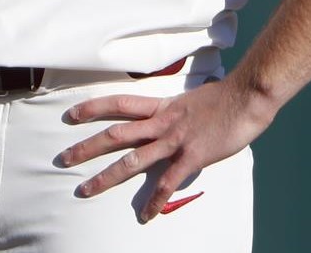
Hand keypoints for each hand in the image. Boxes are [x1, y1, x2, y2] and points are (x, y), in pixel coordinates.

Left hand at [56, 77, 272, 222]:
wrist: (247, 96)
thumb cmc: (225, 97)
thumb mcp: (192, 98)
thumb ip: (177, 108)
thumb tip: (172, 111)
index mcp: (161, 106)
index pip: (119, 104)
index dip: (93, 108)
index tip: (71, 114)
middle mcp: (162, 123)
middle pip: (115, 134)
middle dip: (87, 147)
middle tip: (63, 158)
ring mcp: (175, 140)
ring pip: (132, 160)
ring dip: (106, 176)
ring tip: (86, 189)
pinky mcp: (192, 157)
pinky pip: (168, 182)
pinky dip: (155, 200)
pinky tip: (145, 215)